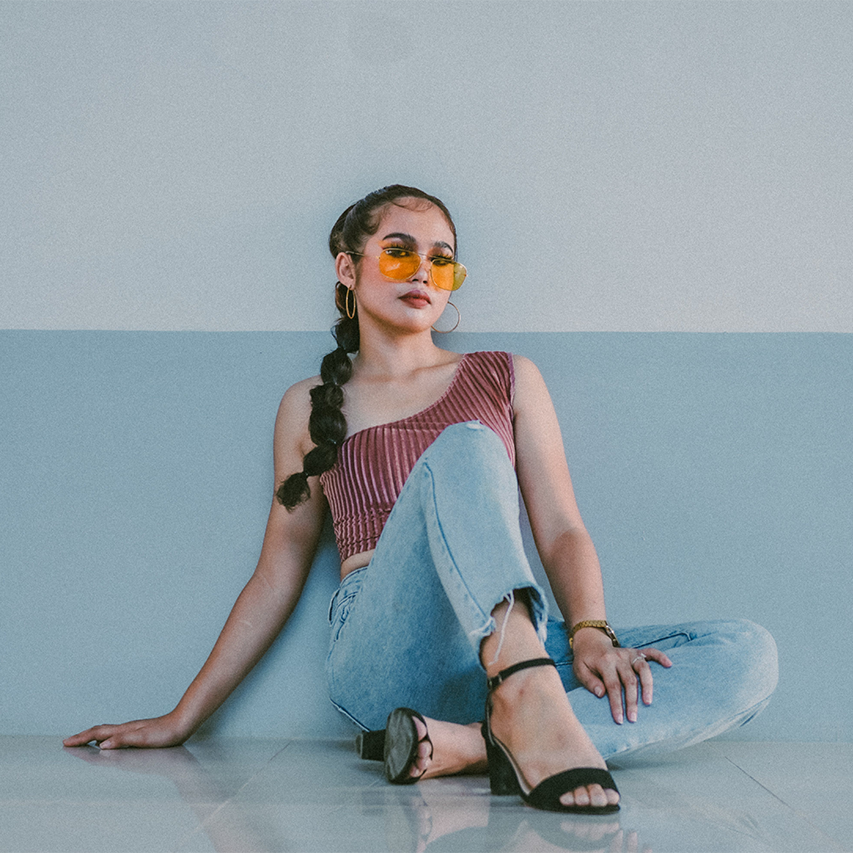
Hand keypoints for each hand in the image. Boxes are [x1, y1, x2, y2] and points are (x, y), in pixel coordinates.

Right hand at [62, 712, 190, 749]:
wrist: (183, 723)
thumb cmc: (165, 733)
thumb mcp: (143, 739)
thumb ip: (123, 740)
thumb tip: (102, 745)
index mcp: (124, 730)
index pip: (98, 733)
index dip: (81, 738)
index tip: (66, 742)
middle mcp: (126, 728)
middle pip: (100, 731)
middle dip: (83, 736)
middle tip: (68, 742)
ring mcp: (133, 730)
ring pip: (108, 732)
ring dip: (92, 736)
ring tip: (83, 741)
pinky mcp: (140, 733)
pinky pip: (116, 735)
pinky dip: (106, 739)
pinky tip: (109, 744)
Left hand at [571, 629, 671, 723]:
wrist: (589, 640)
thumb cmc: (585, 659)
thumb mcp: (579, 669)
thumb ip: (589, 681)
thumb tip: (601, 694)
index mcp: (604, 662)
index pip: (613, 686)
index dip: (616, 704)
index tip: (619, 720)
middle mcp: (619, 657)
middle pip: (629, 681)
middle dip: (632, 702)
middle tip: (633, 719)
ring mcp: (628, 653)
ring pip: (643, 669)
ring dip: (648, 686)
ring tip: (648, 702)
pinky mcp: (635, 651)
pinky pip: (650, 652)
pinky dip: (660, 656)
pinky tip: (669, 665)